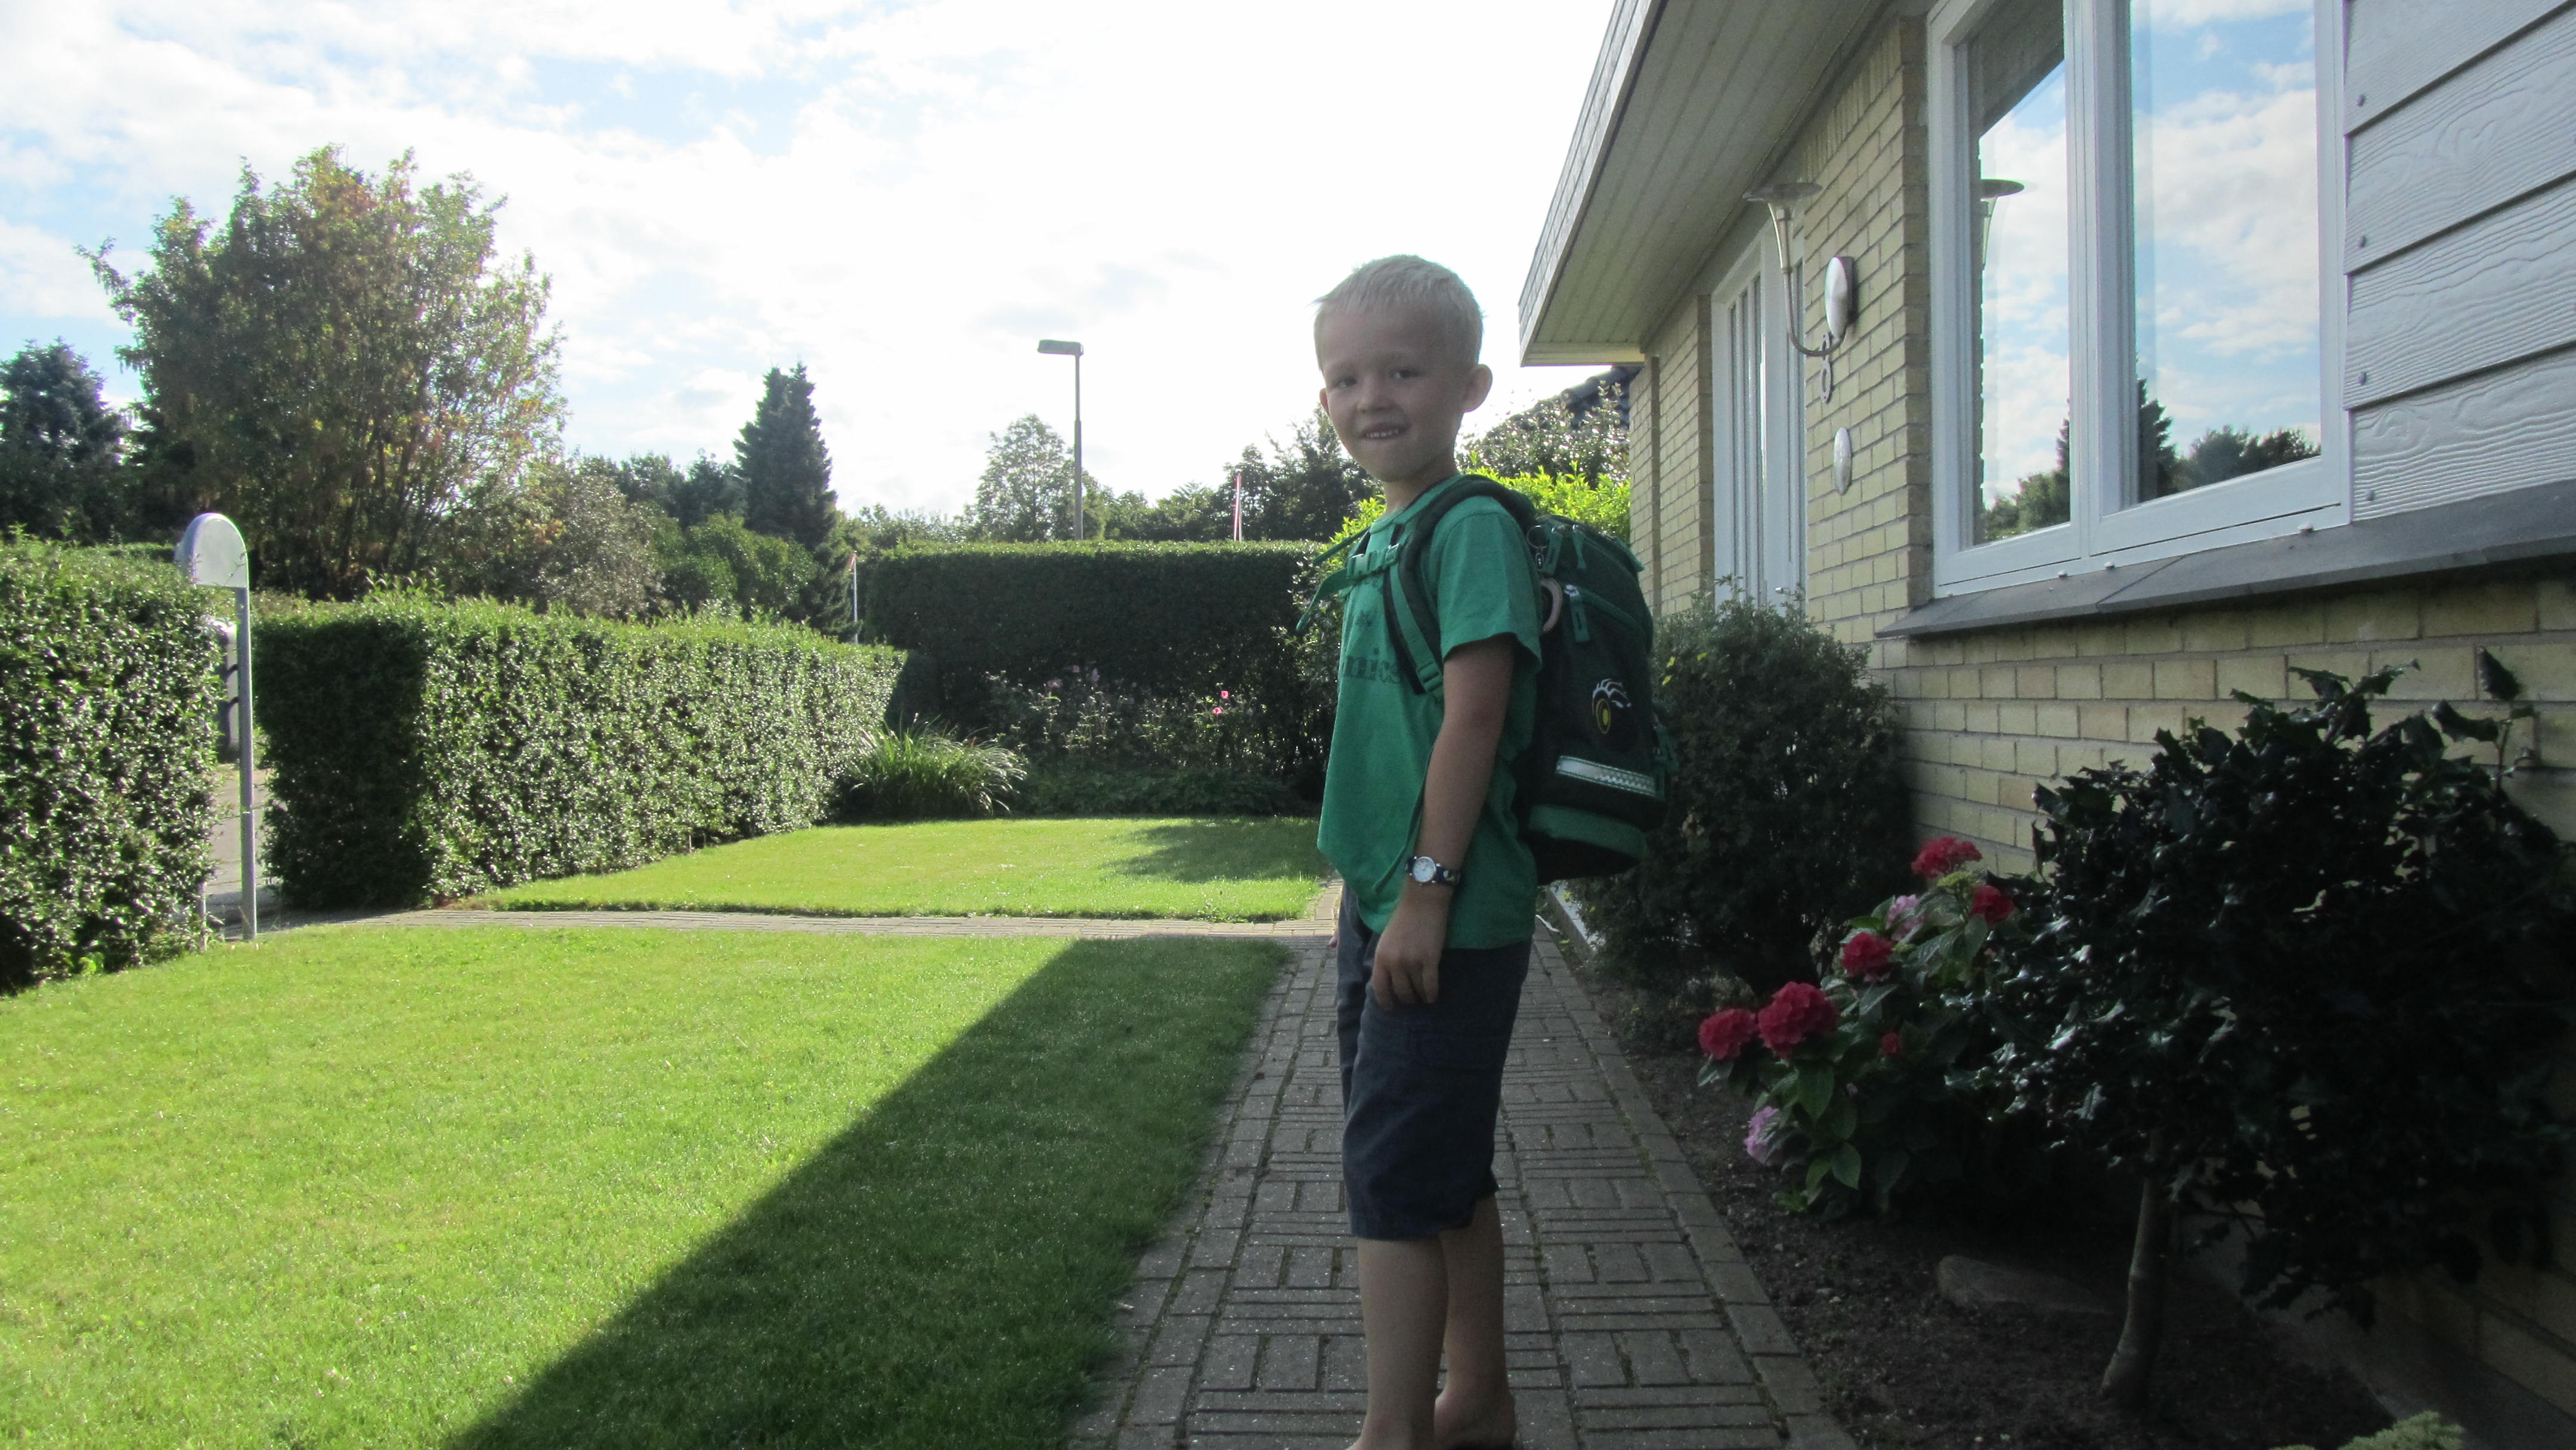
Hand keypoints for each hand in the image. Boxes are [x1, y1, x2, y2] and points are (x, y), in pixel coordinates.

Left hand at [1370, 885, 1450, 1008]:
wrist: (1422, 902)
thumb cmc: (1403, 918)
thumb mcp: (1386, 940)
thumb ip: (1385, 959)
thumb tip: (1387, 980)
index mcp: (1381, 956)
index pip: (1379, 987)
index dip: (1386, 1001)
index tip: (1391, 1007)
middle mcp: (1395, 962)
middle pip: (1400, 991)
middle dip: (1407, 1000)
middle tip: (1412, 1001)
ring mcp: (1413, 961)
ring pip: (1416, 990)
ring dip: (1420, 997)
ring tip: (1423, 999)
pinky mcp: (1430, 959)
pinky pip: (1431, 985)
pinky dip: (1432, 994)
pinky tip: (1433, 997)